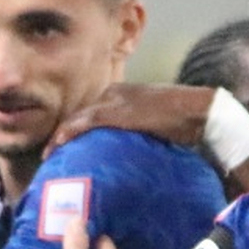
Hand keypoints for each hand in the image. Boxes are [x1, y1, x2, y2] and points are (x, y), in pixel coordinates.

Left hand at [55, 83, 211, 150]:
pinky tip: (56, 147)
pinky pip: (83, 123)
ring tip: (49, 155)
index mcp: (122, 94)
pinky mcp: (116, 112)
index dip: (76, 130)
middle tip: (51, 154)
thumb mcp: (157, 125)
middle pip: (80, 114)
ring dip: (60, 137)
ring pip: (77, 118)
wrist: (199, 111)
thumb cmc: (185, 121)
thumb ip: (141, 133)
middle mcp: (113, 93)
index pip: (91, 112)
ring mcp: (114, 101)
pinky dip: (68, 134)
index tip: (67, 148)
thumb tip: (136, 154)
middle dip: (64, 133)